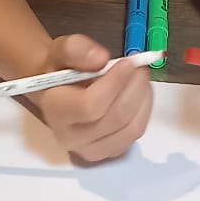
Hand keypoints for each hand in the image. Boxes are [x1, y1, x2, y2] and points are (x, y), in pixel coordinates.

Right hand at [31, 33, 153, 162]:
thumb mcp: (61, 50)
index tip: (128, 62)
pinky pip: (136, 134)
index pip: (90, 106)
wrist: (57, 91)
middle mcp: (71, 138)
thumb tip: (100, 59)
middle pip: (116, 117)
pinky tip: (139, 92)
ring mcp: (92, 149)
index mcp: (55, 111)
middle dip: (135, 87)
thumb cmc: (59, 70)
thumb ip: (76, 49)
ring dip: (143, 98)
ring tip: (140, 76)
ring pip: (132, 128)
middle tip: (140, 65)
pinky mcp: (110, 151)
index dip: (115, 83)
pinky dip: (144, 110)